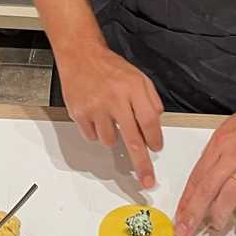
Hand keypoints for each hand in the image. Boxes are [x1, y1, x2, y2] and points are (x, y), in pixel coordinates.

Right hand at [55, 41, 163, 188]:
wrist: (81, 55)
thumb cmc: (110, 67)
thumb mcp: (139, 77)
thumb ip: (151, 101)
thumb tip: (155, 127)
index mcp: (134, 88)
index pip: (150, 121)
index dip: (155, 139)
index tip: (156, 149)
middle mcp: (115, 98)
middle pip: (133, 139)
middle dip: (142, 164)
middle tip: (147, 179)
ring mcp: (96, 107)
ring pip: (110, 141)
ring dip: (113, 136)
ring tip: (109, 116)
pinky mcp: (79, 113)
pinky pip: (92, 136)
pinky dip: (96, 131)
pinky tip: (96, 114)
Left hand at [174, 88, 235, 235]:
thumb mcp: (230, 128)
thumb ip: (217, 153)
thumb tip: (205, 177)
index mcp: (221, 143)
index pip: (197, 177)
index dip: (186, 200)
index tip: (179, 216)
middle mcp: (234, 155)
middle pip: (207, 190)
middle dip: (193, 215)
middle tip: (184, 232)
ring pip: (228, 199)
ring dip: (219, 217)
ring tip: (216, 226)